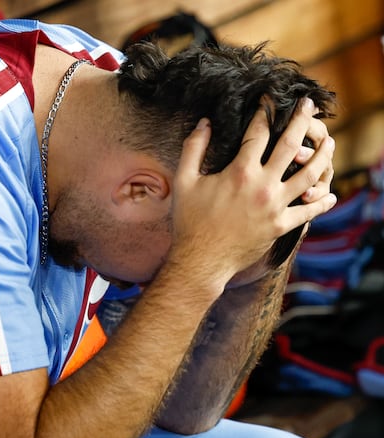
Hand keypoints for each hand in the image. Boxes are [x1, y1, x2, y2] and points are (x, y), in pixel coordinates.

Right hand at [167, 98, 336, 288]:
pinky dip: (322, 200)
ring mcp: (276, 206)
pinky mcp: (281, 226)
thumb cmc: (190, 221)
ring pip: (310, 175)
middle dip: (301, 121)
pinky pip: (309, 211)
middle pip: (291, 145)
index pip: (258, 133)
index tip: (269, 100)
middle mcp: (263, 186)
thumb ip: (194, 148)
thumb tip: (205, 122)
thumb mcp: (185, 180)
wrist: (200, 259)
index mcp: (240, 172)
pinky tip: (329, 192)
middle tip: (309, 105)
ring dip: (322, 155)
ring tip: (328, 142)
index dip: (264, 112)